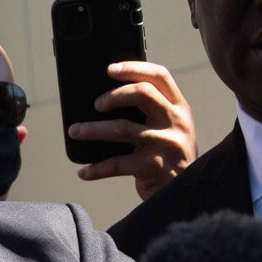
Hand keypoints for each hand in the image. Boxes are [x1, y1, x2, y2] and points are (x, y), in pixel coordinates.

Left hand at [72, 61, 197, 198]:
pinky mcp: (155, 167)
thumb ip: (152, 113)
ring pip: (122, 128)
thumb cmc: (169, 157)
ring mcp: (167, 144)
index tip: (109, 69)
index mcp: (179, 107)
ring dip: (93, 129)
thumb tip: (106, 99)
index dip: (133, 68)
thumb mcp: (169, 130)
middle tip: (96, 105)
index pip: (159, 76)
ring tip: (75, 131)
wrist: (187, 194)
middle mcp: (176, 122)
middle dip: (113, 95)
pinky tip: (84, 171)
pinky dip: (96, 168)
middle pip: (142, 93)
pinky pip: (117, 164)